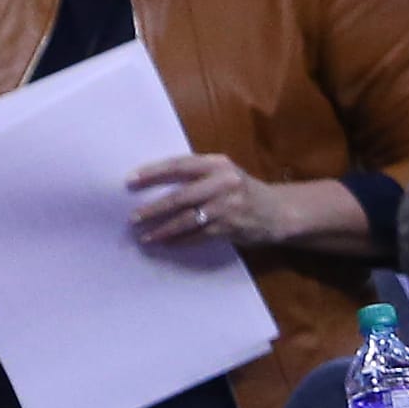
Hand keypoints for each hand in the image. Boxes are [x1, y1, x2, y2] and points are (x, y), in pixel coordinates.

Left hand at [129, 154, 291, 249]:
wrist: (279, 212)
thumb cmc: (243, 191)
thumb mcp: (224, 173)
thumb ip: (197, 174)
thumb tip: (156, 184)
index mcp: (217, 164)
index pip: (178, 165)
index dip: (153, 173)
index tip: (130, 181)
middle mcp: (223, 182)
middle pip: (180, 196)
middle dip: (154, 209)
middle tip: (133, 218)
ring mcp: (228, 206)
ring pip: (187, 220)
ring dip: (164, 229)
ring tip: (145, 236)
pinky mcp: (231, 228)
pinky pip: (199, 236)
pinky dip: (181, 241)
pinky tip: (167, 244)